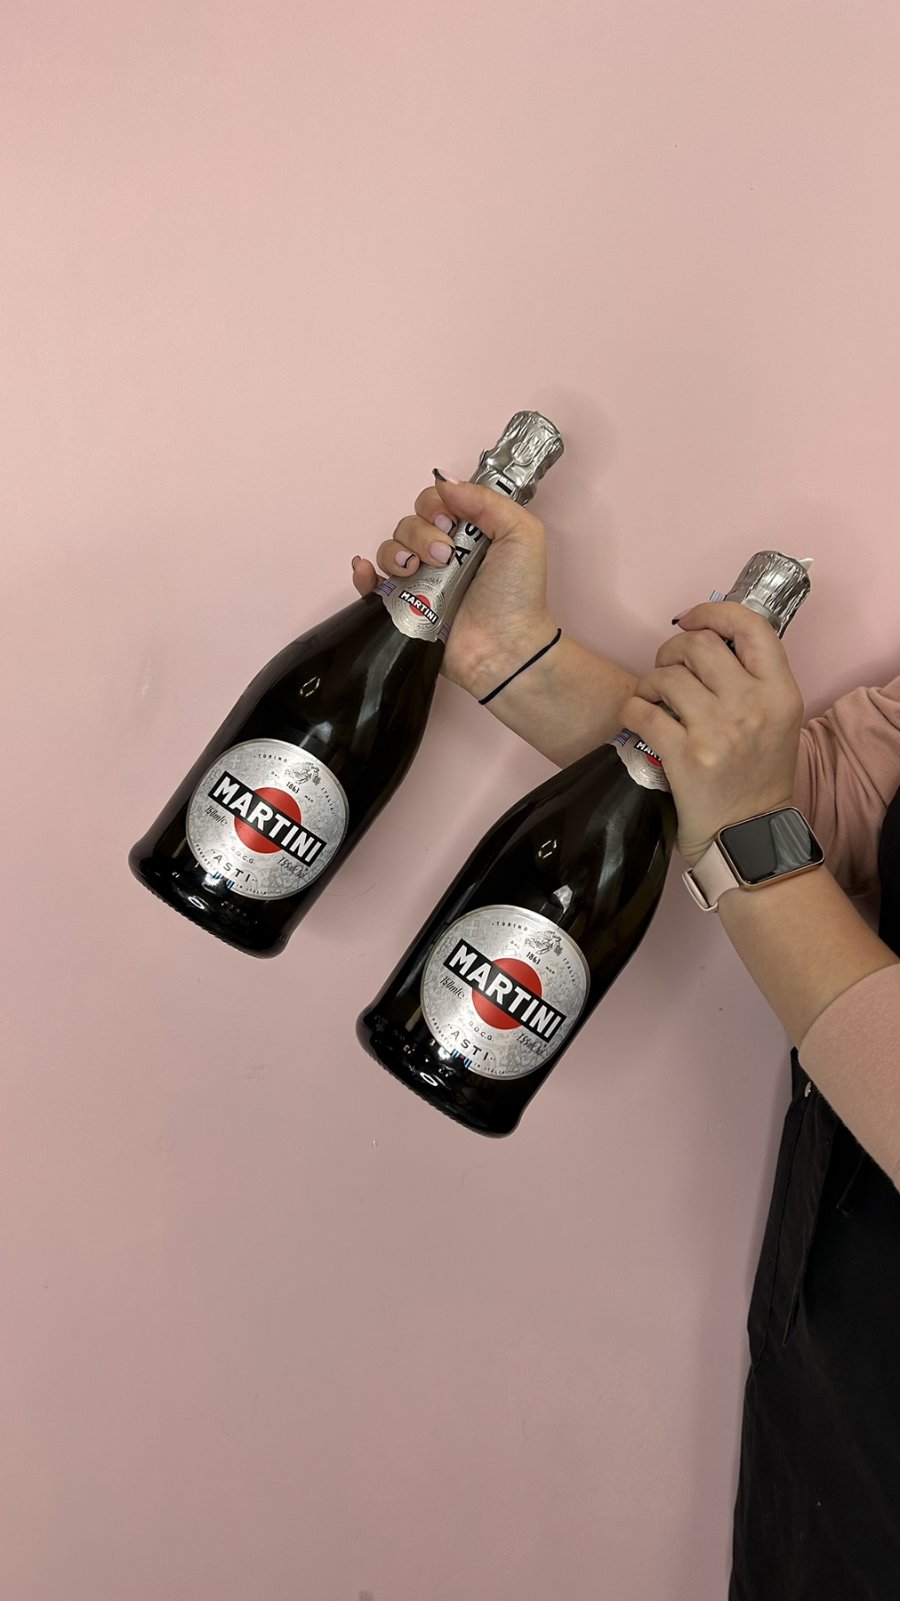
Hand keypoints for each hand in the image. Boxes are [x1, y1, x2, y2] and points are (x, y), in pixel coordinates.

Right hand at [351, 478, 554, 698]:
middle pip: (408, 524)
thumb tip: (443, 482)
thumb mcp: (521, 533)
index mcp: (466, 533)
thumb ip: (486, 500)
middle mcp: (440, 553)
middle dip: (420, 534)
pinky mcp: (404, 609)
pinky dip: (364, 574)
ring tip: (416, 572)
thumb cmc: (519, 594)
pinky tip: (368, 573)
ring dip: (397, 553)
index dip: (435, 506)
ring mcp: (420, 582)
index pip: (433, 502)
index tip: (449, 523)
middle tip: (444, 556)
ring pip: (389, 549)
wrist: (506, 648)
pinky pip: (371, 586)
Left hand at [619, 601, 804, 865]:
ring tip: (653, 699)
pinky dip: (632, 711)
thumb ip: (754, 680)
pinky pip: (642, 711)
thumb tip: (711, 639)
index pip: (751, 625)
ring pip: (666, 676)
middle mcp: (752, 706)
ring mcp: (717, 730)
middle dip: (672, 650)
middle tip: (667, 669)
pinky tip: (638, 719)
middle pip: (699, 644)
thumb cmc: (758, 778)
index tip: (693, 620)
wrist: (747, 838)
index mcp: (780, 692)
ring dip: (650, 683)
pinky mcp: (684, 756)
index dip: (714, 612)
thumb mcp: (778, 721)